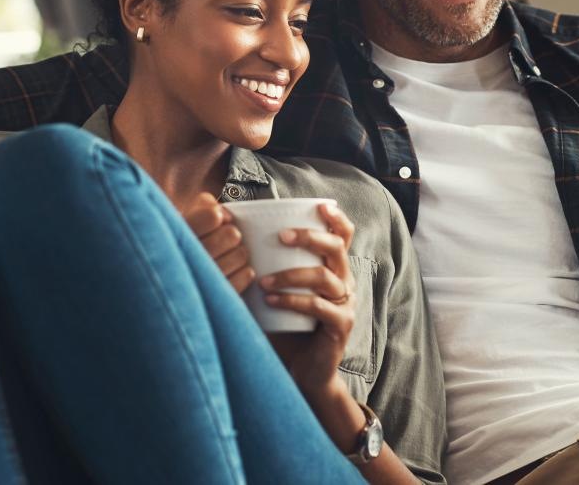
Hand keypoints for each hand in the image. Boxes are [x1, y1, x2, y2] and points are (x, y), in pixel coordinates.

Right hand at [180, 193, 254, 292]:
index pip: (213, 216)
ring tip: (225, 256)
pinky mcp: (216, 298)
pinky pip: (244, 277)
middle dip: (230, 235)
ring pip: (240, 255)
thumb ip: (203, 205)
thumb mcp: (184, 218)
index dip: (217, 215)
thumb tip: (225, 214)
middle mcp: (188, 258)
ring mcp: (203, 281)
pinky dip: (243, 272)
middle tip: (221, 240)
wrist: (164, 282)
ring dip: (237, 254)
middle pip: (232, 235)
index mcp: (177, 234)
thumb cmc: (180, 244)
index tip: (214, 220)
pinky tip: (232, 270)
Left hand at [264, 202, 356, 398]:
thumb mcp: (278, 292)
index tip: (319, 206)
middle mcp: (344, 283)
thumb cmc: (286, 328)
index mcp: (334, 269)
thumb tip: (232, 238)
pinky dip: (293, 301)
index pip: (344, 236)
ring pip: (325, 277)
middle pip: (337, 248)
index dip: (336, 218)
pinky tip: (271, 300)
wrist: (302, 372)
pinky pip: (318, 307)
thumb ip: (267, 268)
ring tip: (264, 280)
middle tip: (280, 236)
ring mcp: (345, 304)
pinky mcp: (341, 326)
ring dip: (291, 274)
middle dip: (309, 236)